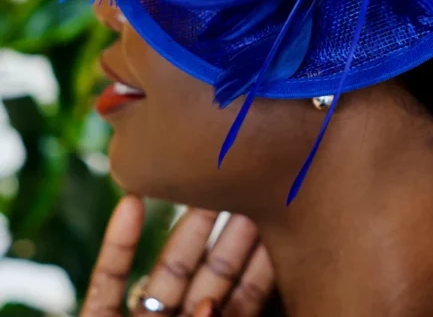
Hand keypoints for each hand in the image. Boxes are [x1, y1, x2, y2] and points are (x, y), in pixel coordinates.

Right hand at [81, 195, 275, 316]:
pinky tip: (131, 201)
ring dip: (182, 226)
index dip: (259, 258)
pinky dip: (117, 245)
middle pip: (210, 275)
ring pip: (166, 272)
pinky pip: (107, 283)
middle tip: (247, 178)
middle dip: (228, 228)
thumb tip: (210, 307)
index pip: (244, 297)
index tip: (276, 212)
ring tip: (199, 177)